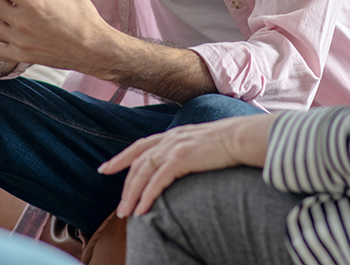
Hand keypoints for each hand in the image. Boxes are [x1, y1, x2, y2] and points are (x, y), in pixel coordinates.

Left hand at [98, 113, 275, 217]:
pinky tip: (142, 210)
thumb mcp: (203, 143)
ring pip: (142, 172)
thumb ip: (190, 150)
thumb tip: (186, 162)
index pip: (140, 145)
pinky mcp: (181, 158)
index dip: (121, 157)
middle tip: (119, 206)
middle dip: (124, 184)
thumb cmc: (230, 142)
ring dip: (132, 195)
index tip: (106, 168)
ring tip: (127, 214)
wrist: (243, 136)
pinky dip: (147, 196)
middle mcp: (169, 139)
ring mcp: (174, 147)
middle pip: (137, 162)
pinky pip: (157, 181)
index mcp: (173, 134)